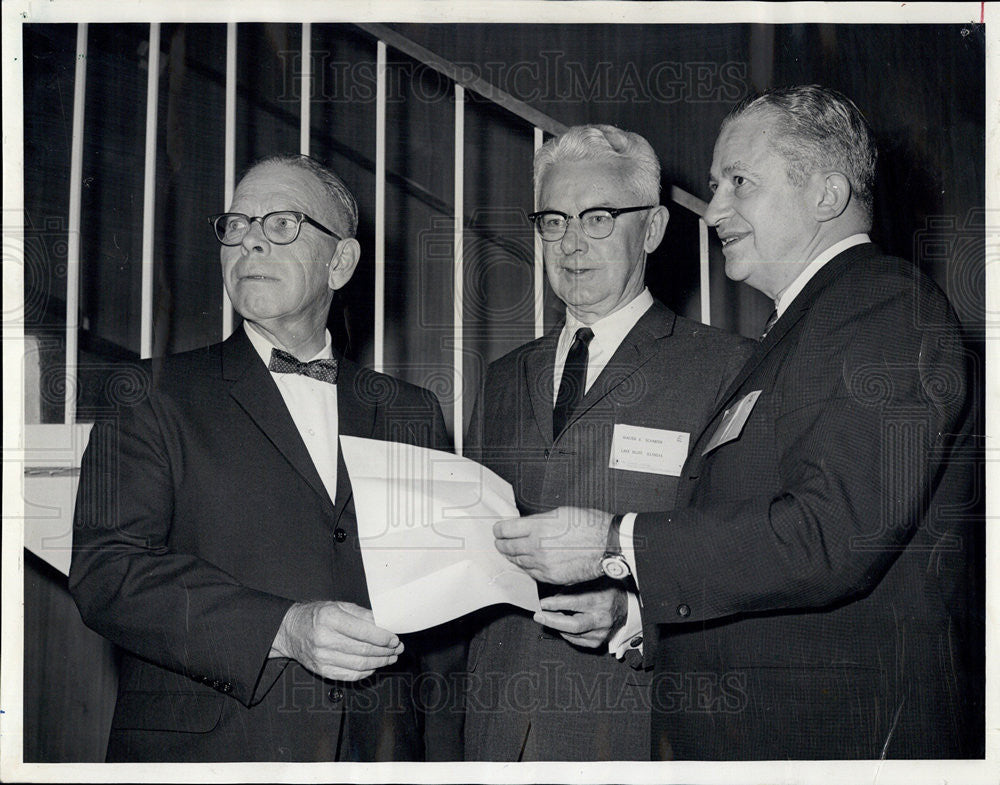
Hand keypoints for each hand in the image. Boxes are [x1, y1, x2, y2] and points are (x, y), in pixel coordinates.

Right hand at [270, 600, 402, 680]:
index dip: (383, 637)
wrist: (291, 631)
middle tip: (397, 648)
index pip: (363, 632)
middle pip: (363, 650)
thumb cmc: (317, 615)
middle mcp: (324, 639)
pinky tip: (374, 666)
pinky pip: (350, 675)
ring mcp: (322, 658)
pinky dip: (366, 672)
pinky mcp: (322, 670)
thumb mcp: (339, 606)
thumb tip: (384, 624)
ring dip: (379, 663)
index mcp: (330, 619)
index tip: (394, 638)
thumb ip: (362, 614)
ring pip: (359, 665)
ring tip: (390, 657)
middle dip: (385, 651)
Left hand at [493, 506, 611, 584]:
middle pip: (507, 548)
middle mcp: (537, 546)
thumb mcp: (560, 513)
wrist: (608, 544)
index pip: (505, 530)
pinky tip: (527, 563)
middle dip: (501, 544)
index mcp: (538, 527)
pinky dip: (526, 567)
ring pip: (518, 562)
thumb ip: (538, 521)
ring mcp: (544, 564)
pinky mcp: (552, 577)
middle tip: (500, 542)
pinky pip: (531, 573)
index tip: (498, 530)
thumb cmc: (588, 525)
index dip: (499, 530)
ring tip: (511, 553)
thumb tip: (524, 525)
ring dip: (512, 557)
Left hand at [533, 584, 627, 648]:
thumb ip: (572, 588)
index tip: (542, 603)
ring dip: (557, 625)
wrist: (625, 607)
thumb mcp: (591, 582)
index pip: (575, 603)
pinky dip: (564, 632)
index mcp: (602, 599)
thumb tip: (550, 598)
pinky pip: (575, 640)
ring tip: (549, 616)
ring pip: (571, 633)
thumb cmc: (605, 590)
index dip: (556, 603)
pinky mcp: (597, 642)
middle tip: (538, 616)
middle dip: (552, 620)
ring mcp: (601, 633)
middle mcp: (602, 618)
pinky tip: (561, 624)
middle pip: (573, 625)